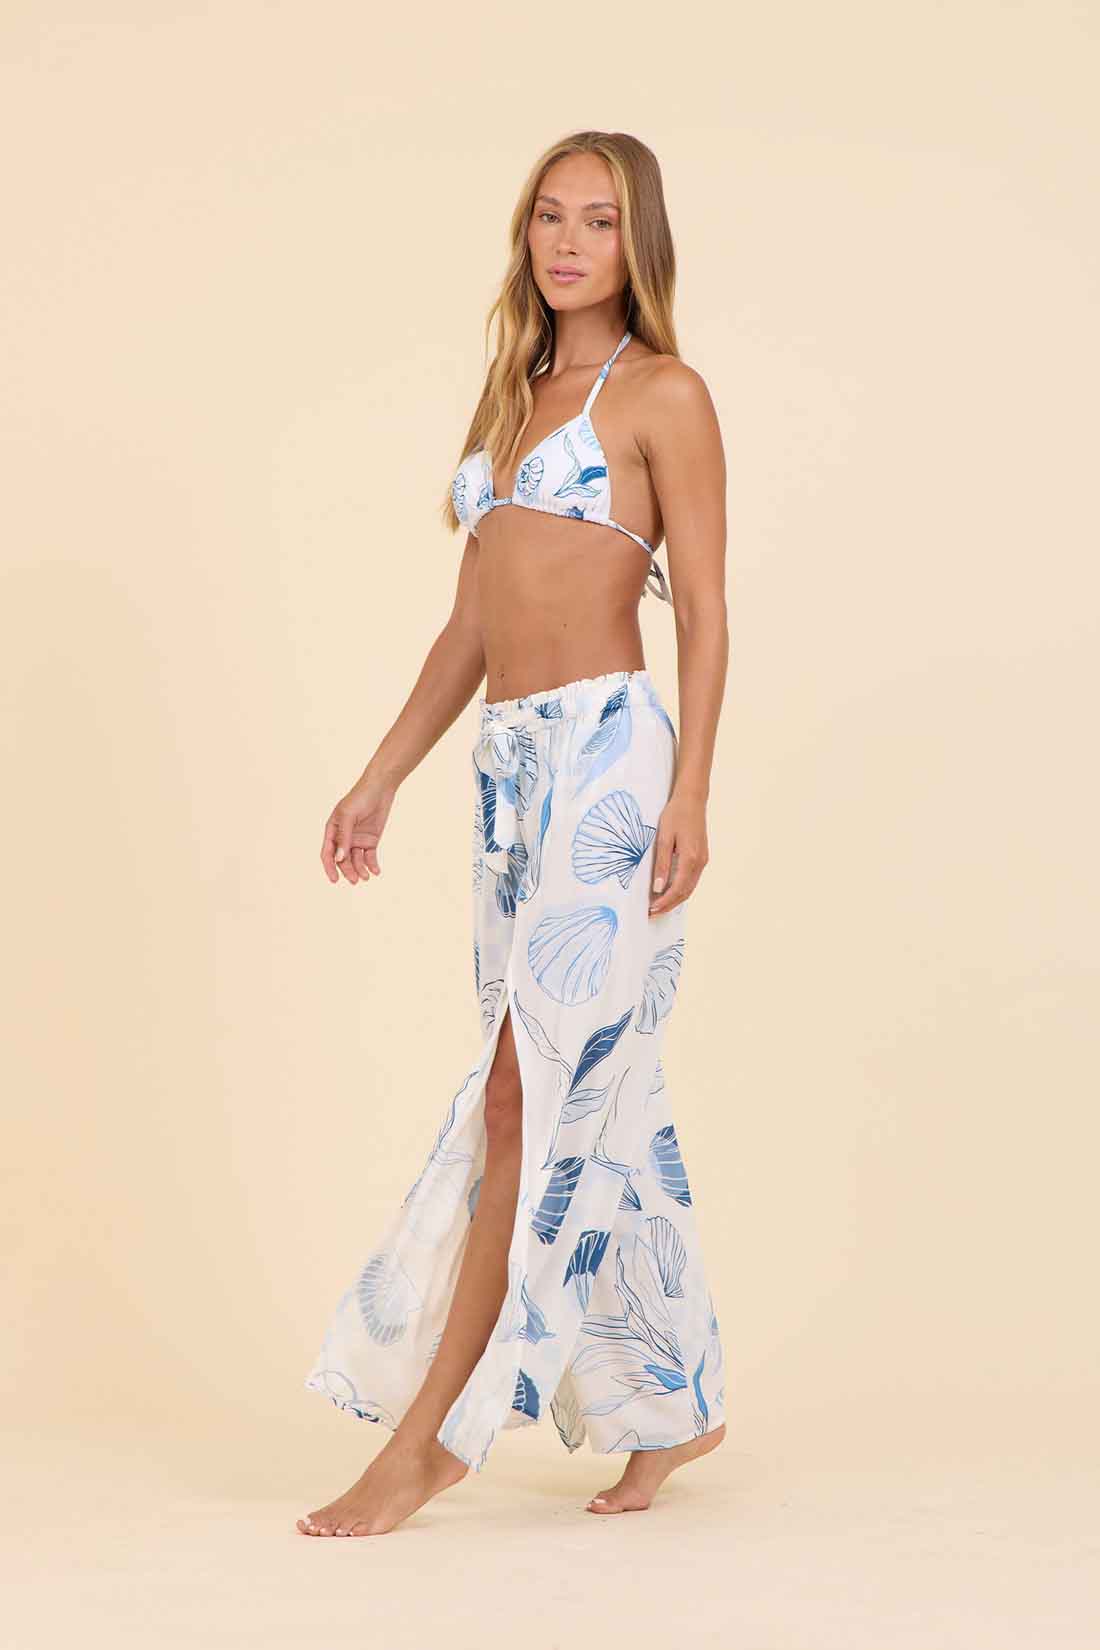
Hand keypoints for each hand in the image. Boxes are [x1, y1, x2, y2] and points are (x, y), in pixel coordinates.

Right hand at [320, 773, 397, 885]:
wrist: (380, 789)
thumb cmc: (360, 798)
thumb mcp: (348, 816)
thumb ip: (344, 837)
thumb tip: (339, 858)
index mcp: (332, 830)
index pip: (327, 853)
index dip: (329, 867)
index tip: (334, 879)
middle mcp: (343, 837)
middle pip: (342, 860)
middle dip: (348, 871)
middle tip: (355, 880)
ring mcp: (357, 840)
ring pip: (356, 860)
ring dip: (360, 869)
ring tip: (366, 877)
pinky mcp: (370, 840)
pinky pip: (369, 856)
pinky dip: (372, 865)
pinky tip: (375, 871)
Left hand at [648, 791, 707, 915]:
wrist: (692, 800)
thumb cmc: (676, 815)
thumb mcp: (664, 838)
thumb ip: (662, 864)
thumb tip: (658, 887)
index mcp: (690, 859)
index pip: (677, 889)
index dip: (665, 902)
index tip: (652, 909)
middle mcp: (700, 862)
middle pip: (685, 892)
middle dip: (669, 905)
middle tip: (653, 913)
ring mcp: (703, 860)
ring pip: (690, 888)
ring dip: (675, 899)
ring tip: (659, 906)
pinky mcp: (702, 857)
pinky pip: (692, 879)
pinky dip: (681, 889)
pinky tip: (670, 891)